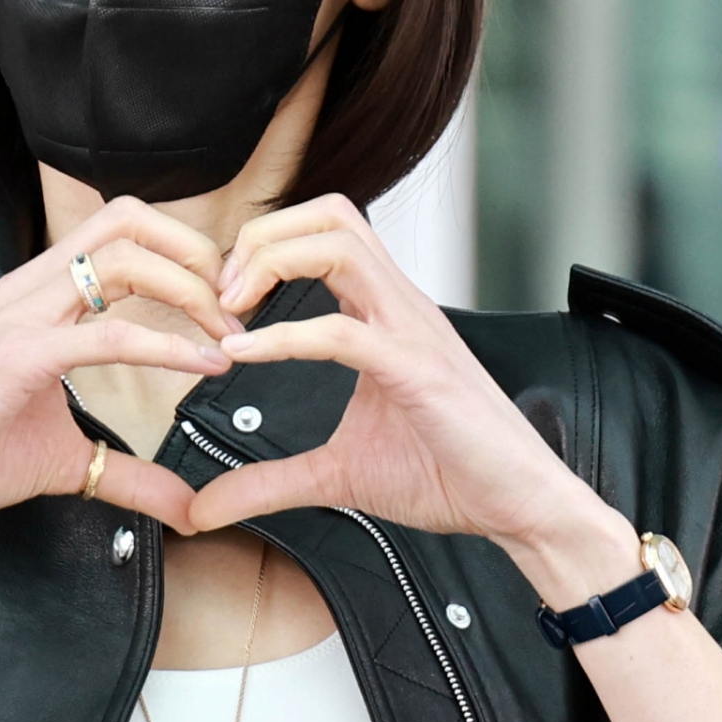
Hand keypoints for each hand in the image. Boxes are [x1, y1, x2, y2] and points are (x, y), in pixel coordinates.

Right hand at [0, 196, 232, 536]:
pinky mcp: (18, 357)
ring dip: (192, 291)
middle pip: (128, 220)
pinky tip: (205, 366)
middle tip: (238, 308)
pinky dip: (168, 346)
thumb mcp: (64, 459)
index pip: (120, 231)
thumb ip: (128, 473)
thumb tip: (186, 505)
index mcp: (35, 294)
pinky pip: (108, 334)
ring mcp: (20, 316)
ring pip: (124, 259)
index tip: (223, 305)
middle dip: (197, 254)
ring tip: (230, 336)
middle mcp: (28, 289)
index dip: (183, 253)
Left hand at [188, 193, 597, 551]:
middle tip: (220, 292)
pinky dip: (284, 335)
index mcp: (383, 313)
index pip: (323, 232)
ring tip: (231, 309)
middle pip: (329, 214)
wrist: (517, 506)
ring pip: (340, 244)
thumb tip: (204, 507)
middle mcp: (398, 306)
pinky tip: (244, 355)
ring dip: (272, 263)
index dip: (262, 248)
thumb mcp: (335, 475)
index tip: (220, 303)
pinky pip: (343, 331)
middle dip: (262, 236)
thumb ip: (268, 482)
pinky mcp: (418, 370)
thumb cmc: (447, 474)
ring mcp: (411, 331)